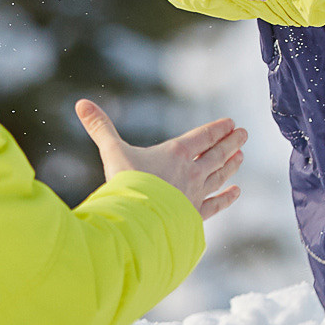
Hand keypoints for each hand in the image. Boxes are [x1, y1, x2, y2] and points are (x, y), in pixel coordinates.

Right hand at [75, 99, 245, 222]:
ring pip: (220, 176)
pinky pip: (215, 205)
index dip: (217, 129)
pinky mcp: (194, 215)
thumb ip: (100, 128)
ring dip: (231, 165)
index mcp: (176, 153)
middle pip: (217, 154)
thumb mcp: (112, 151)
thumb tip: (80, 104)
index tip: (230, 123)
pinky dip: (226, 198)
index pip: (203, 137)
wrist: (138, 221)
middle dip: (231, 143)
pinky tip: (236, 193)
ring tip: (241, 157)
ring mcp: (195, 194)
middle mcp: (192, 172)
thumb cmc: (126, 184)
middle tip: (243, 134)